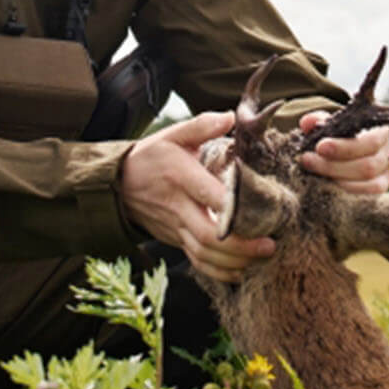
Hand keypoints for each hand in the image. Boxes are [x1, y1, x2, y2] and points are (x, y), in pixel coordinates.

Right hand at [118, 112, 275, 282]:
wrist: (119, 184)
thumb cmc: (152, 156)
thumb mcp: (174, 135)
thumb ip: (202, 125)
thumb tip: (232, 117)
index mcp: (181, 177)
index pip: (209, 196)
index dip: (234, 208)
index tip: (263, 209)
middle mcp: (178, 206)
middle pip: (209, 236)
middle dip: (242, 246)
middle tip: (270, 244)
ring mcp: (175, 227)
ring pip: (204, 254)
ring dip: (235, 261)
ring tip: (263, 256)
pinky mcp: (174, 240)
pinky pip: (197, 261)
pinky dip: (219, 271)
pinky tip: (241, 270)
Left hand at [297, 113, 388, 195]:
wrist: (351, 148)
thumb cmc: (341, 132)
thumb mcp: (332, 123)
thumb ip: (320, 121)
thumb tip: (307, 123)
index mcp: (381, 132)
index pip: (369, 142)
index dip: (344, 147)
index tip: (319, 147)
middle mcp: (387, 154)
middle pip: (367, 166)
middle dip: (333, 166)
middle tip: (307, 161)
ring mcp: (386, 174)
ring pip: (368, 185)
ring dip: (337, 182)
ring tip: (312, 175)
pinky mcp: (379, 189)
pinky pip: (367, 197)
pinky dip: (345, 194)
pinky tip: (325, 188)